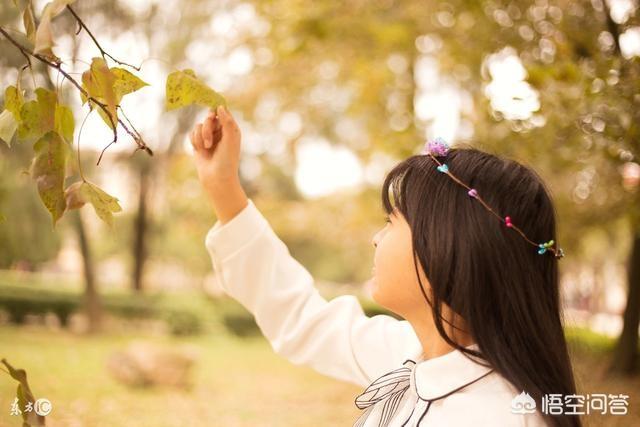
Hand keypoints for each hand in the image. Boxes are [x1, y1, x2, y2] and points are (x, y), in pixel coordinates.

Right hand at [190, 105, 247, 223]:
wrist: (216, 178)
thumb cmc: (227, 160)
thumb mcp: (231, 139)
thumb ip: (227, 122)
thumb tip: (220, 106)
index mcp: (231, 129)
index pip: (223, 111)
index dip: (216, 107)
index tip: (211, 109)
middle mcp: (220, 131)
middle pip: (209, 117)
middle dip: (207, 127)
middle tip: (209, 139)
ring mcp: (209, 137)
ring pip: (199, 125)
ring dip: (201, 136)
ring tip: (207, 148)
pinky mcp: (199, 143)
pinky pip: (192, 134)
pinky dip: (195, 141)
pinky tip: (200, 151)